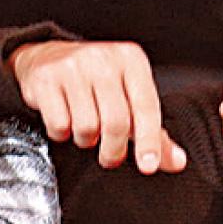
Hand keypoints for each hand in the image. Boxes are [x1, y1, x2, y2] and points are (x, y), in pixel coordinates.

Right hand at [8, 41, 186, 173]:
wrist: (46, 57)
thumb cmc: (95, 80)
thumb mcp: (129, 96)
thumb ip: (153, 131)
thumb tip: (176, 161)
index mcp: (131, 60)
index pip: (145, 106)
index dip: (149, 140)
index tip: (148, 166)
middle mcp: (103, 58)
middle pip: (116, 121)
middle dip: (114, 150)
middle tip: (111, 157)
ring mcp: (72, 67)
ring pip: (86, 126)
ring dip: (86, 140)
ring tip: (86, 130)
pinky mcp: (46, 79)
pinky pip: (59, 124)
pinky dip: (63, 133)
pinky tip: (66, 121)